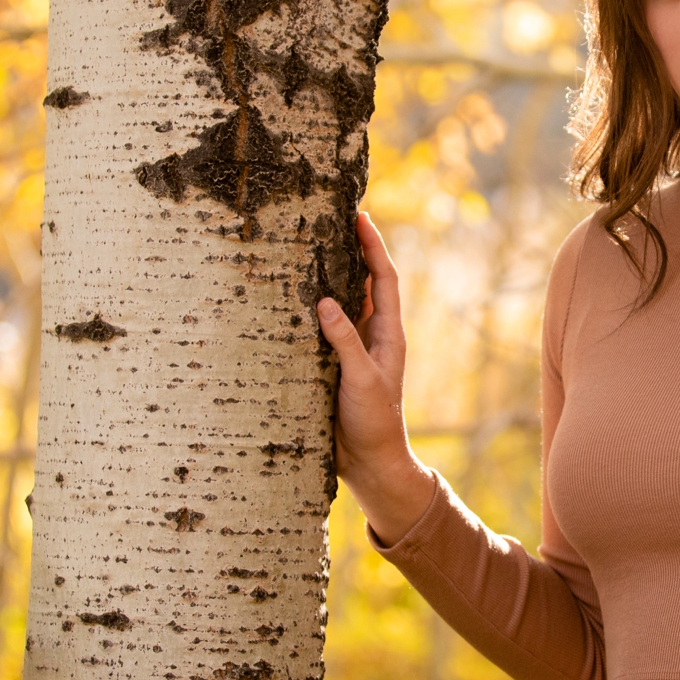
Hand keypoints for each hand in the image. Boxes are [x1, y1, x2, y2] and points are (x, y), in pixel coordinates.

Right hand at [316, 213, 432, 538]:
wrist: (369, 464)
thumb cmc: (374, 422)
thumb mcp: (361, 379)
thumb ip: (345, 341)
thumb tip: (325, 302)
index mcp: (387, 334)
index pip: (382, 278)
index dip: (373, 245)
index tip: (360, 215)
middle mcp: (371, 335)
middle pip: (363, 282)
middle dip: (351, 249)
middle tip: (332, 217)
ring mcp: (352, 349)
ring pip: (342, 302)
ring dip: (331, 274)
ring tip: (310, 244)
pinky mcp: (333, 364)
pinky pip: (323, 328)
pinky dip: (312, 308)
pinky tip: (292, 296)